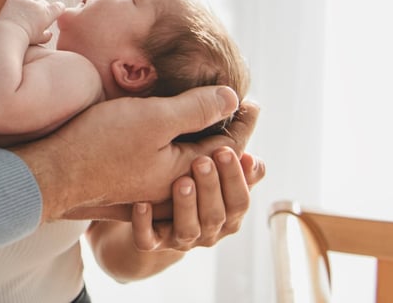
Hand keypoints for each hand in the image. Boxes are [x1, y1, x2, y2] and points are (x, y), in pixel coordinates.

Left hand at [0, 0, 64, 44]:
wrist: (9, 34)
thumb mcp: (40, 40)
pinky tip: (15, 9)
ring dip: (28, 6)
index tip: (56, 13)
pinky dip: (18, 1)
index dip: (58, 9)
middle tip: (34, 20)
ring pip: (30, 1)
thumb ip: (46, 36)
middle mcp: (38, 4)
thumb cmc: (26, 39)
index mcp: (47, 13)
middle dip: (41, 10)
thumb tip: (49, 34)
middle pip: (43, 3)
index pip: (59, 6)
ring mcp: (26, 0)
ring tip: (22, 17)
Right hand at [13, 87, 257, 222]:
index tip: (254, 101)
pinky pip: (167, 163)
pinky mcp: (130, 178)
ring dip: (204, 139)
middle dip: (230, 134)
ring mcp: (149, 185)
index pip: (228, 147)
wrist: (52, 171)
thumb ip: (195, 109)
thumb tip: (233, 98)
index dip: (242, 120)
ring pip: (188, 161)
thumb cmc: (100, 144)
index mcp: (184, 173)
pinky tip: (170, 128)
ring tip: (213, 117)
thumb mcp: (153, 119)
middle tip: (242, 109)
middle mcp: (171, 186)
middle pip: (212, 159)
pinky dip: (179, 144)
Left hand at [129, 146, 264, 251]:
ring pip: (187, 229)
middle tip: (202, 161)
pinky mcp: (151, 243)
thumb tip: (251, 159)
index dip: (235, 178)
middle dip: (210, 188)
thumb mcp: (219, 177)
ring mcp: (179, 239)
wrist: (157, 217)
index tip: (225, 151)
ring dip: (185, 205)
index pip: (239, 202)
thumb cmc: (197, 186)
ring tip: (181, 181)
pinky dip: (143, 224)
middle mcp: (208, 232)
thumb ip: (238, 169)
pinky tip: (142, 204)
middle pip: (214, 215)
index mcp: (228, 216)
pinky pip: (147, 239)